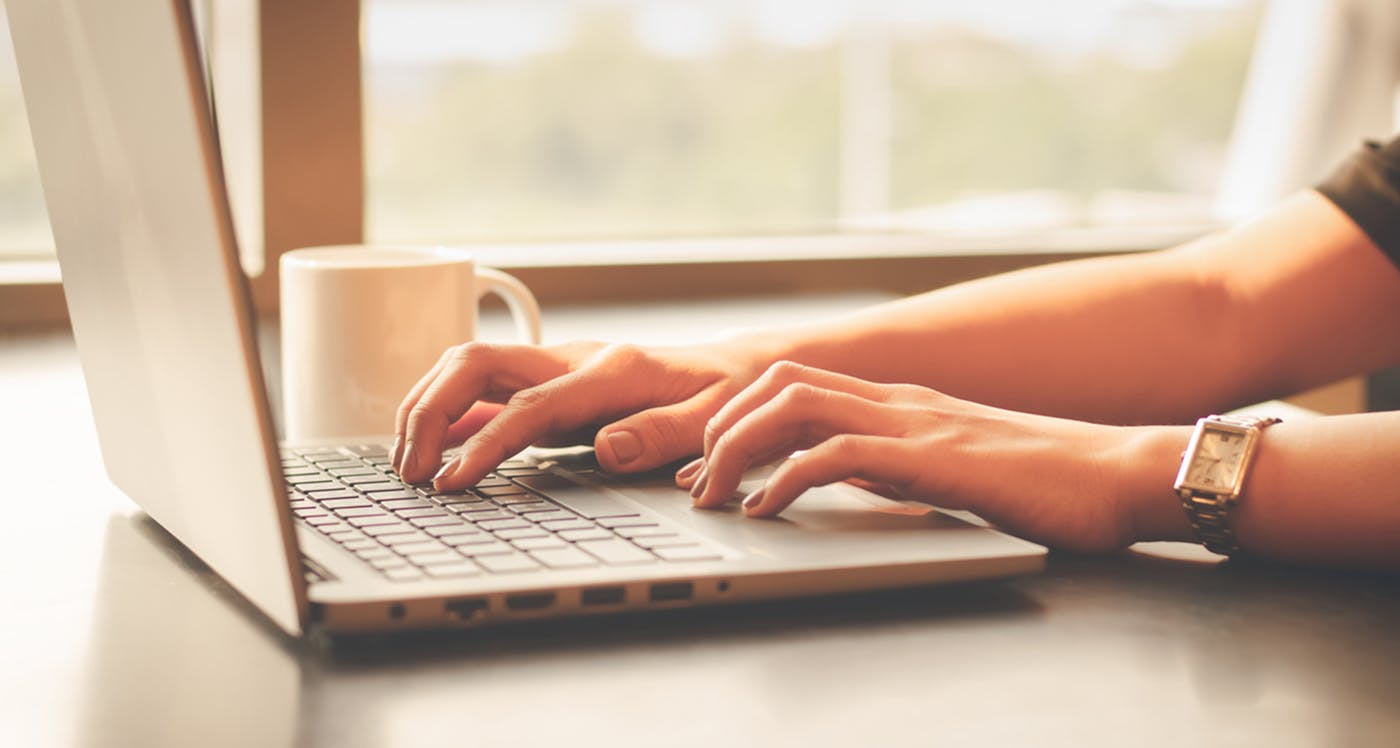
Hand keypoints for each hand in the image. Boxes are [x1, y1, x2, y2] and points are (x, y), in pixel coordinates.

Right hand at [391, 339, 771, 488]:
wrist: (736, 368)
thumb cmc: (727, 395)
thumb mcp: (715, 418)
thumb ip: (665, 433)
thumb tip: (607, 449)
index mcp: (611, 370)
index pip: (529, 407)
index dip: (486, 444)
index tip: (454, 483)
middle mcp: (573, 360)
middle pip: (476, 364)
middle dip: (430, 410)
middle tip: (410, 471)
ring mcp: (556, 369)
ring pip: (469, 368)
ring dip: (428, 407)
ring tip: (408, 464)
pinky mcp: (549, 386)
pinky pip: (485, 389)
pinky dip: (449, 412)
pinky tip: (430, 448)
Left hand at [684, 361, 1179, 552]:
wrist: (1123, 473)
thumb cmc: (1049, 481)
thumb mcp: (951, 470)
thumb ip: (898, 467)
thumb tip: (846, 481)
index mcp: (902, 402)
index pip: (797, 386)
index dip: (738, 418)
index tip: (705, 462)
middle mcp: (898, 400)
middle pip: (778, 383)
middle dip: (720, 427)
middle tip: (694, 481)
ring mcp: (914, 421)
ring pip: (792, 405)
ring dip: (737, 448)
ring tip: (714, 495)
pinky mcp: (931, 455)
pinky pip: (836, 453)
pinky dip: (786, 480)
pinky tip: (767, 512)